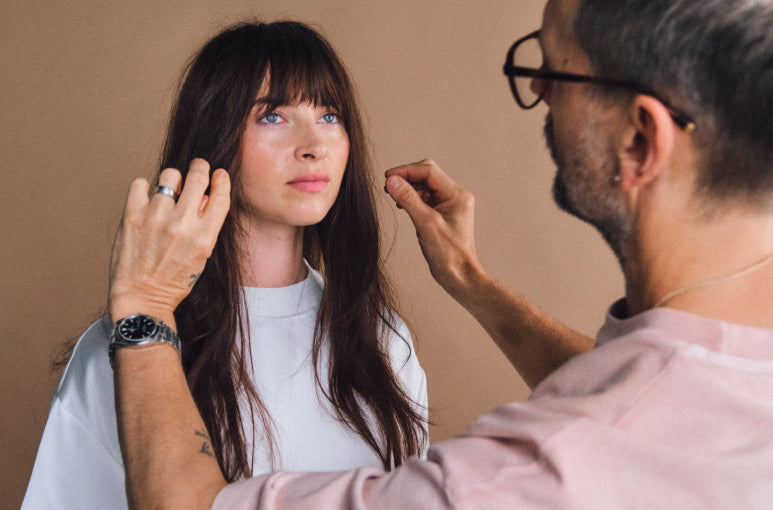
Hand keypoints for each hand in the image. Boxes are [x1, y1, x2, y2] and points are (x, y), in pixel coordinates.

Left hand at [108, 158, 230, 326]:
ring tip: (169, 190)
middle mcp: (182, 224)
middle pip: (197, 177)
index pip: (220, 197)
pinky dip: (145, 188)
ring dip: (172, 180)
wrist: (142, 298)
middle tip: (198, 167)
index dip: (221, 180)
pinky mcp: (132, 216)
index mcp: (204, 237)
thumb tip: (204, 196)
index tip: (218, 174)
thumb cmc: (173, 280)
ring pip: (169, 176)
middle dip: (200, 167)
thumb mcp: (201, 256)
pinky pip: (140, 183)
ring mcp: (155, 218)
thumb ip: (205, 226)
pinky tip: (147, 199)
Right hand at [385, 159, 482, 296]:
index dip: (406, 170)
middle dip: (407, 177)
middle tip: (388, 185)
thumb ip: (409, 200)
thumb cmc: (449, 254)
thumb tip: (392, 181)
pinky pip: (425, 198)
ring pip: (425, 186)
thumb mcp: (426, 224)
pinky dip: (412, 198)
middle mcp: (455, 196)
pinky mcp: (442, 214)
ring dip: (408, 188)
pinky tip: (402, 204)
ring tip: (392, 195)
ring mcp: (449, 205)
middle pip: (427, 175)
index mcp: (456, 195)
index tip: (388, 176)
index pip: (429, 171)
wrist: (459, 275)